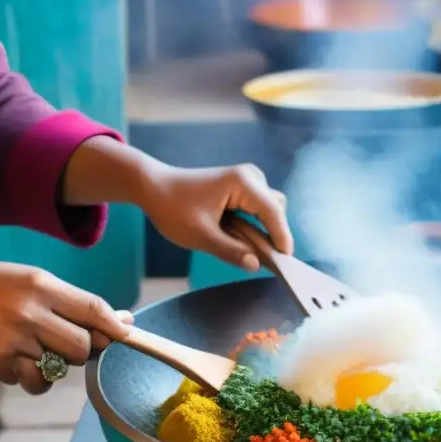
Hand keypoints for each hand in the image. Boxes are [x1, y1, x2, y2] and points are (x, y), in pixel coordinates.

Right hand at [0, 251, 132, 393]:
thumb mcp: (36, 281)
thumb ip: (77, 303)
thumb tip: (124, 322)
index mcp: (41, 287)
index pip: (92, 309)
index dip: (114, 326)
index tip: (125, 334)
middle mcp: (27, 315)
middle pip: (81, 348)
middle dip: (81, 349)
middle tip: (64, 340)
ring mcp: (10, 344)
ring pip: (57, 372)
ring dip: (54, 365)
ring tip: (35, 348)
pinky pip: (29, 381)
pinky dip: (28, 374)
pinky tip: (12, 356)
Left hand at [140, 162, 292, 271]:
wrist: (154, 187)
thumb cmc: (173, 209)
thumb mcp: (200, 236)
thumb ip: (230, 251)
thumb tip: (256, 265)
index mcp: (242, 183)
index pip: (273, 212)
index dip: (282, 238)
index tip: (286, 263)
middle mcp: (250, 176)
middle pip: (276, 209)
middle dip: (274, 234)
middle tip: (266, 262)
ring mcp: (247, 179)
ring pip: (270, 209)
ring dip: (265, 229)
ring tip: (253, 252)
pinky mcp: (242, 186)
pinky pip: (259, 207)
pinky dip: (257, 224)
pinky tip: (245, 241)